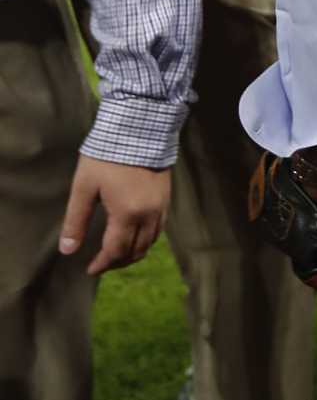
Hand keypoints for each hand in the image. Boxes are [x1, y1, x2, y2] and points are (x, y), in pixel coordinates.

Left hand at [60, 157, 170, 274]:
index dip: (102, 264)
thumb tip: (67, 250)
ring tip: (116, 254)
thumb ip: (76, 220)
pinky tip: (134, 236)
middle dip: (117, 262)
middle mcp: (148, 216)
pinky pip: (158, 230)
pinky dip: (145, 240)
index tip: (89, 269)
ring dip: (133, 253)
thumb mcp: (84, 187)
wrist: (139, 130)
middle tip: (101, 264)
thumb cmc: (107, 157)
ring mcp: (160, 208)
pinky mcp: (166, 200)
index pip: (115, 251)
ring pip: (149, 243)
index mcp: (127, 214)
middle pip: (135, 251)